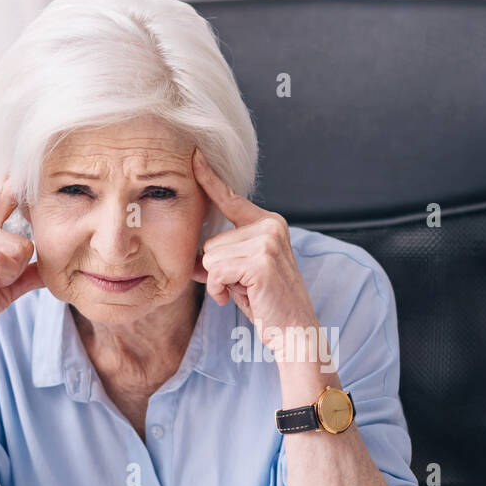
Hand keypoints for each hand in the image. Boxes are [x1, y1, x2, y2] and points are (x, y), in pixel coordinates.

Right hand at [0, 179, 43, 362]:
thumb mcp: (7, 286)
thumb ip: (28, 271)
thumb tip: (55, 264)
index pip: (3, 197)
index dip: (16, 185)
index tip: (22, 166)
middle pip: (25, 241)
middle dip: (15, 269)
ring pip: (17, 252)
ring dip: (6, 277)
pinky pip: (2, 261)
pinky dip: (0, 280)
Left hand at [191, 148, 319, 358]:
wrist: (295, 331)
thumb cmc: (267, 304)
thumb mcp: (241, 275)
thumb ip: (219, 260)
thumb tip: (191, 259)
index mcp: (268, 223)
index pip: (231, 198)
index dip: (209, 178)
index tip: (193, 155)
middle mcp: (270, 226)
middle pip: (211, 241)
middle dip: (219, 270)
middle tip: (244, 286)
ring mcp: (267, 241)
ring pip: (211, 257)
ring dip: (220, 281)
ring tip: (245, 292)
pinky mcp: (260, 261)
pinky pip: (216, 271)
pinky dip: (220, 290)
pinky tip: (239, 297)